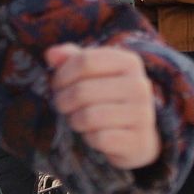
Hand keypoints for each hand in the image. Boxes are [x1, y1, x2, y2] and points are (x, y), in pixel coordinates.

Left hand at [45, 44, 160, 170]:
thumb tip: (51, 54)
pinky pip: (99, 138)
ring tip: (78, 119)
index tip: (58, 84)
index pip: (85, 61)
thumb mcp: (94, 74)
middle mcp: (139, 85)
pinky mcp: (138, 139)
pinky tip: (95, 135)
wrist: (139, 135)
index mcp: (129, 62)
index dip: (62, 75)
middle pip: (82, 91)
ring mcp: (142, 114)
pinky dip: (90, 138)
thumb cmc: (109, 98)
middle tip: (64, 106)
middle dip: (63, 101)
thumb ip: (72, 59)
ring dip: (74, 120)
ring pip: (88, 117)